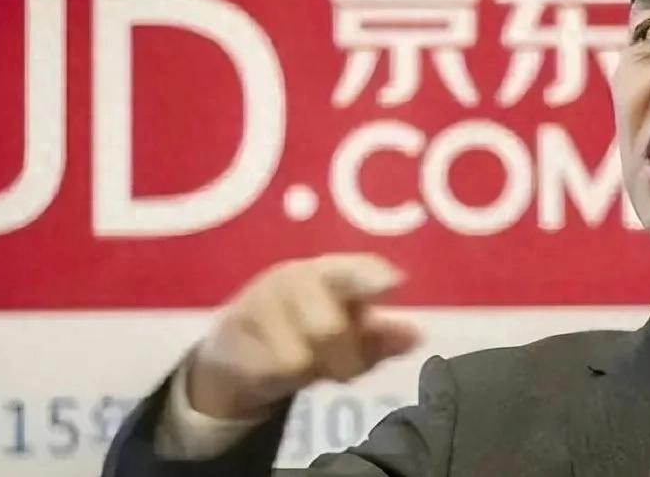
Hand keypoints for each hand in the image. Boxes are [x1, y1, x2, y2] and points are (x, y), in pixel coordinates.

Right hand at [186, 254, 419, 419]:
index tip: (395, 284)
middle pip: (330, 329)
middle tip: (340, 367)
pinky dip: (283, 380)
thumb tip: (416, 336)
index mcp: (330, 272)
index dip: (372, 276)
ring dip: (311, 371)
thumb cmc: (306, 332)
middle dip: (344, 360)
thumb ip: (381, 338)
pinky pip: (273, 371)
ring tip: (304, 362)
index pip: (353, 269)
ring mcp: (260, 303)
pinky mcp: (233, 335)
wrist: (235, 349)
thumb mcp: (348, 334)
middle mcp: (294, 278)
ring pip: (300, 358)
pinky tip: (276, 369)